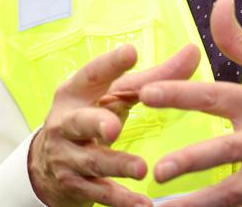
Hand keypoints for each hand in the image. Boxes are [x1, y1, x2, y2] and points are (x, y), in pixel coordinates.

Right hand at [28, 43, 200, 206]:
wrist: (47, 162)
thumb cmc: (92, 114)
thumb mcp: (114, 94)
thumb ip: (154, 77)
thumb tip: (193, 51)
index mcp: (77, 91)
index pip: (94, 73)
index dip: (110, 64)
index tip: (131, 52)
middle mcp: (66, 122)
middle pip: (80, 121)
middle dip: (97, 123)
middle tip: (115, 128)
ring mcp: (67, 156)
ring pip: (92, 161)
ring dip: (117, 165)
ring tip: (141, 168)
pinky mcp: (75, 185)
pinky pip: (100, 193)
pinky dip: (121, 200)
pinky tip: (142, 205)